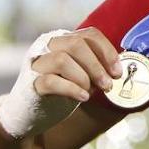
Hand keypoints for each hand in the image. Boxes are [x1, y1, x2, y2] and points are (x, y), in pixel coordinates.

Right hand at [0, 27, 122, 139]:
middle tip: (108, 85)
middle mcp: (47, 46)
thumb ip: (96, 68)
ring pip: (62, 59)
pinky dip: (71, 88)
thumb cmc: (61, 91)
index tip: (118, 71)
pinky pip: (51, 80)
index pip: (89, 34)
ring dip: (84, 77)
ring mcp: (36, 63)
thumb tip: (118, 70)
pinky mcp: (30, 83)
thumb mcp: (83, 76)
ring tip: (91, 92)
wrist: (30, 114)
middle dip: (97, 65)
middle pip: (76, 43)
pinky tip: (82, 97)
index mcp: (63, 40)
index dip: (107, 51)